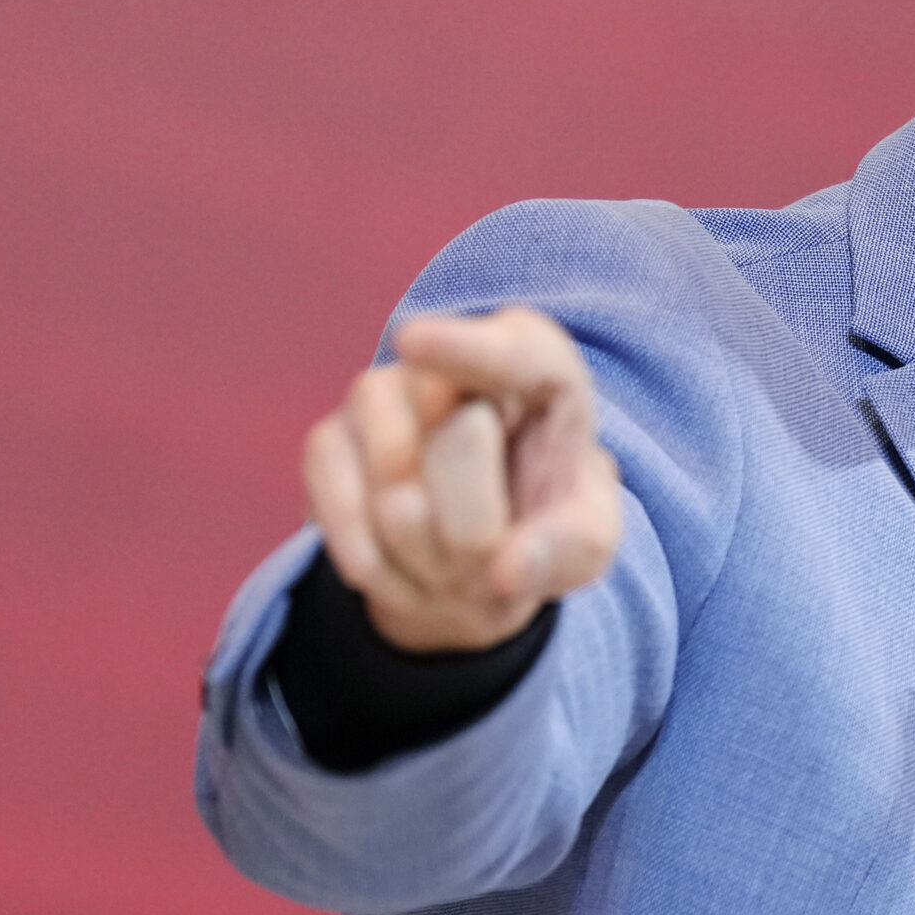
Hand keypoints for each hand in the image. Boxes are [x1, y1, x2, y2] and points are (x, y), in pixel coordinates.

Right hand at [301, 307, 622, 651]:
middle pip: (457, 445)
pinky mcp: (328, 441)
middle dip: (480, 531)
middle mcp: (448, 363)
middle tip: (493, 569)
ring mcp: (377, 395)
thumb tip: (505, 572)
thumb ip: (567, 549)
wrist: (479, 552)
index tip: (413, 341)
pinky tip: (402, 573)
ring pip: (393, 487)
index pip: (510, 351)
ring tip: (454, 571)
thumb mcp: (586, 541)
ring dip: (428, 556)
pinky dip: (375, 564)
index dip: (462, 349)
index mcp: (537, 363)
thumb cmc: (545, 523)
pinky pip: (338, 511)